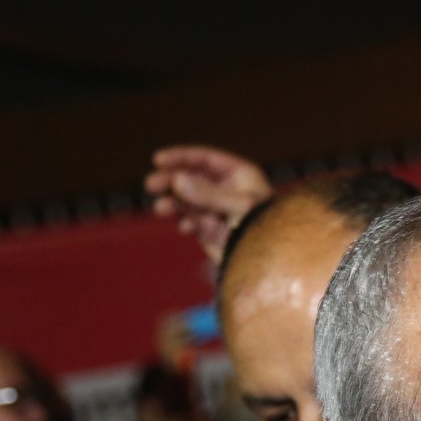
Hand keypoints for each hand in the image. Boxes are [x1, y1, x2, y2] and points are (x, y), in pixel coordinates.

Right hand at [145, 145, 273, 267]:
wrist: (269, 263)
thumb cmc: (264, 228)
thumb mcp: (240, 206)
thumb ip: (208, 194)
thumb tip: (177, 180)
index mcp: (239, 175)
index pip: (205, 159)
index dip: (181, 157)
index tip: (157, 160)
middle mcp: (225, 190)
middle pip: (190, 178)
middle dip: (170, 180)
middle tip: (151, 185)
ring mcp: (215, 210)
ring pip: (186, 200)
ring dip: (173, 203)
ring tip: (161, 209)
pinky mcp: (208, 230)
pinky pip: (190, 221)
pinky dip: (185, 223)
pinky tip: (187, 229)